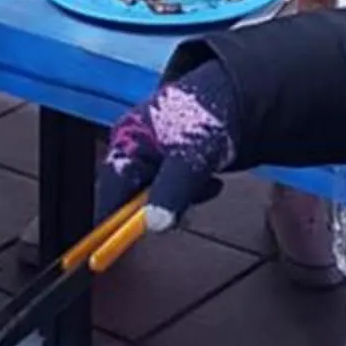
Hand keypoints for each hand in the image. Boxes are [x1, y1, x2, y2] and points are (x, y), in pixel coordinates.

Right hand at [97, 65, 239, 230]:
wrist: (234, 98)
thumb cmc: (206, 120)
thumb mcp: (190, 159)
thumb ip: (171, 191)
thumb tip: (153, 226)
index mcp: (127, 141)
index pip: (111, 189)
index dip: (111, 221)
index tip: (115, 248)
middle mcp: (131, 149)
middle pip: (132, 196)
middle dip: (162, 206)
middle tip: (189, 206)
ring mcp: (149, 156)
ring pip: (157, 196)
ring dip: (182, 198)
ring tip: (208, 184)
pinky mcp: (167, 162)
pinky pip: (172, 189)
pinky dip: (191, 191)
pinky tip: (211, 181)